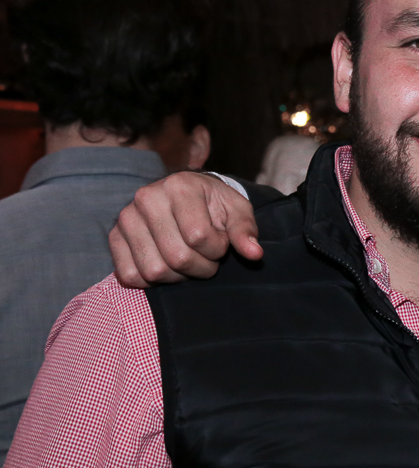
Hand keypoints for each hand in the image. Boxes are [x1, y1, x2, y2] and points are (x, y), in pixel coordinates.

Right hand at [109, 172, 260, 287]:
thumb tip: (255, 254)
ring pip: (155, 271)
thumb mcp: (237, 210)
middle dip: (201, 267)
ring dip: (179, 276)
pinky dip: (153, 281)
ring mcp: (126, 218)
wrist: (186, 195)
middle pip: (177, 257)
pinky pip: (130, 276)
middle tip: (208, 258)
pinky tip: (168, 266)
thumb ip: (245, 230)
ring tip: (189, 260)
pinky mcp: (114, 238)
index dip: (217, 250)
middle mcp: (147, 198)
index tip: (221, 243)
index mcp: (180, 186)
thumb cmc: (214, 204)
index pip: (199, 237)